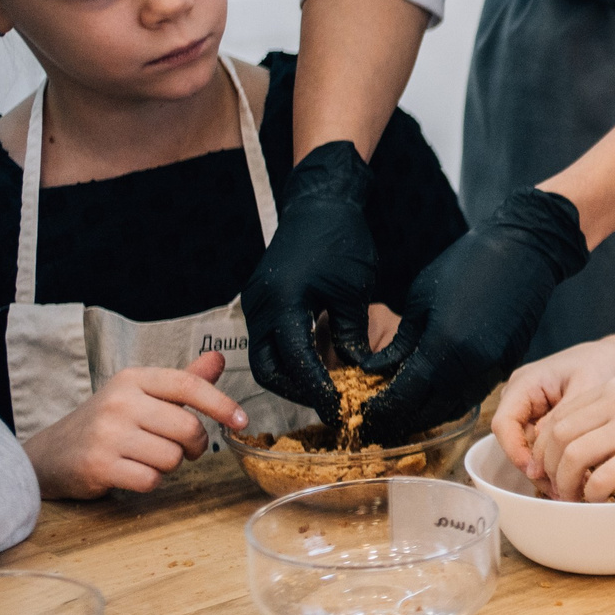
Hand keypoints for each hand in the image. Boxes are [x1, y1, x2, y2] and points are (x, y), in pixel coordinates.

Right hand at [24, 352, 247, 498]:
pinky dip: (150, 482)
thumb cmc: (106, 423)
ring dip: (169, 465)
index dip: (222, 403)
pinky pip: (151, 480)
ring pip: (172, 457)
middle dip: (193, 446)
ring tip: (145, 456)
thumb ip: (183, 381)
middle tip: (181, 448)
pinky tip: (131, 472)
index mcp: (133, 379)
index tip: (242, 421)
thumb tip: (219, 359)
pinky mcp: (99, 465)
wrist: (49, 454)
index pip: (188, 385)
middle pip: (188, 428)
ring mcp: (107, 434)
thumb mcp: (141, 394)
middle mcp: (120, 402)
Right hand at [242, 140, 378, 425]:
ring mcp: (255, 303)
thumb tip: (358, 374)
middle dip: (296, 391)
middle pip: (267, 369)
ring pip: (264, 357)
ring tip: (324, 388)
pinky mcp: (260, 300)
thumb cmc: (341, 241)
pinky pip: (267, 340)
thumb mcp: (353, 293)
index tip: (336, 410)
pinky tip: (316, 363)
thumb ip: (351, 335)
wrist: (320, 203)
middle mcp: (259, 307)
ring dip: (290, 376)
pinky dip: (288, 357)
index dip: (315, 391)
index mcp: (282, 304)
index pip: (294, 363)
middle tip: (328, 403)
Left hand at [359, 188, 587, 441]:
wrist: (523, 252)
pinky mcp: (506, 365)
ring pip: (453, 409)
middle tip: (377, 421)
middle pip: (429, 412)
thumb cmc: (468, 264)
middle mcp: (471, 366)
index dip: (381, 408)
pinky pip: (472, 396)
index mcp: (445, 346)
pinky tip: (432, 396)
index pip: (405, 396)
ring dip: (426, 416)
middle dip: (400, 420)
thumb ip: (401, 342)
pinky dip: (449, 402)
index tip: (362, 413)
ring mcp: (493, 369)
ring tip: (401, 414)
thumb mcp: (420, 298)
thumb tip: (377, 370)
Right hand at [493, 338, 614, 483]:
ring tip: (570, 488)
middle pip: (513, 441)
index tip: (537, 473)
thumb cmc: (600, 365)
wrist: (612, 359)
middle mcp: (519, 398)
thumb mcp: (586, 387)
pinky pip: (540, 447)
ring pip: (526, 448)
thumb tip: (543, 449)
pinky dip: (555, 461)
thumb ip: (564, 416)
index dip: (516, 452)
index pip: (504, 424)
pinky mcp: (541, 421)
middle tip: (560, 490)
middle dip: (534, 467)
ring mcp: (528, 411)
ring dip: (546, 469)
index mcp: (523, 384)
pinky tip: (575, 476)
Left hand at [530, 378, 614, 501]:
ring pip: (572, 456)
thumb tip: (571, 449)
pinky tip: (599, 501)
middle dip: (549, 467)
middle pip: (558, 435)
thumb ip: (612, 418)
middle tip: (556, 488)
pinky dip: (591, 496)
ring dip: (565, 484)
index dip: (545, 448)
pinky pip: (599, 479)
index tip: (549, 469)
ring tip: (574, 498)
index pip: (560, 415)